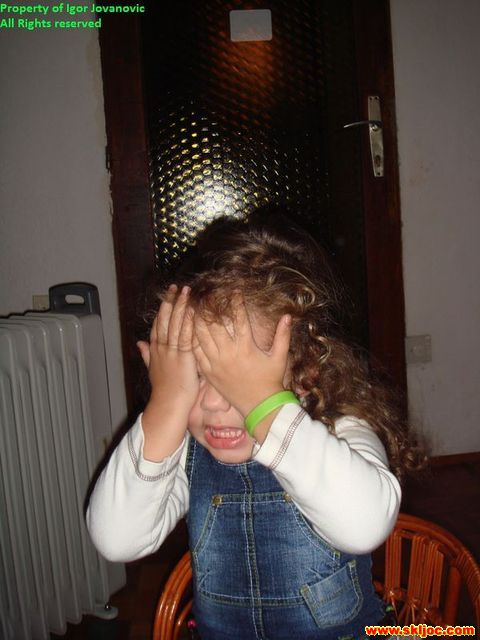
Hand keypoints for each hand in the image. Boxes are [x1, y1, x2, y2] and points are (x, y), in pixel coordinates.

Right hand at [138, 284, 197, 418]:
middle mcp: (162, 347)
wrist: (168, 404)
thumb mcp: (153, 369)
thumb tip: (138, 343)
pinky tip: (192, 309)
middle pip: (165, 319)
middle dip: (170, 301)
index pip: (158, 324)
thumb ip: (146, 354)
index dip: (162, 309)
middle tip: (175, 286)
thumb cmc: (165, 391)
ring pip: (174, 323)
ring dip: (180, 306)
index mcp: (155, 349)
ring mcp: (172, 351)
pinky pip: (185, 334)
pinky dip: (188, 321)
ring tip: (185, 291)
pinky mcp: (183, 356)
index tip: (166, 296)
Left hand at [193, 297, 291, 416]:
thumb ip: (283, 335)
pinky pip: (196, 353)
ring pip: (201, 336)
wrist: (260, 407)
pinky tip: (188, 329)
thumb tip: (288, 316)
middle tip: (207, 295)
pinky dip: (192, 339)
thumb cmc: (271, 381)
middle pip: (214, 324)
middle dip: (210, 307)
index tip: (234, 291)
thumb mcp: (280, 357)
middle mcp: (229, 353)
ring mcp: (216, 363)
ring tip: (194, 306)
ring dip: (196, 320)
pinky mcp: (208, 373)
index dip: (235, 302)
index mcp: (246, 347)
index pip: (239, 318)